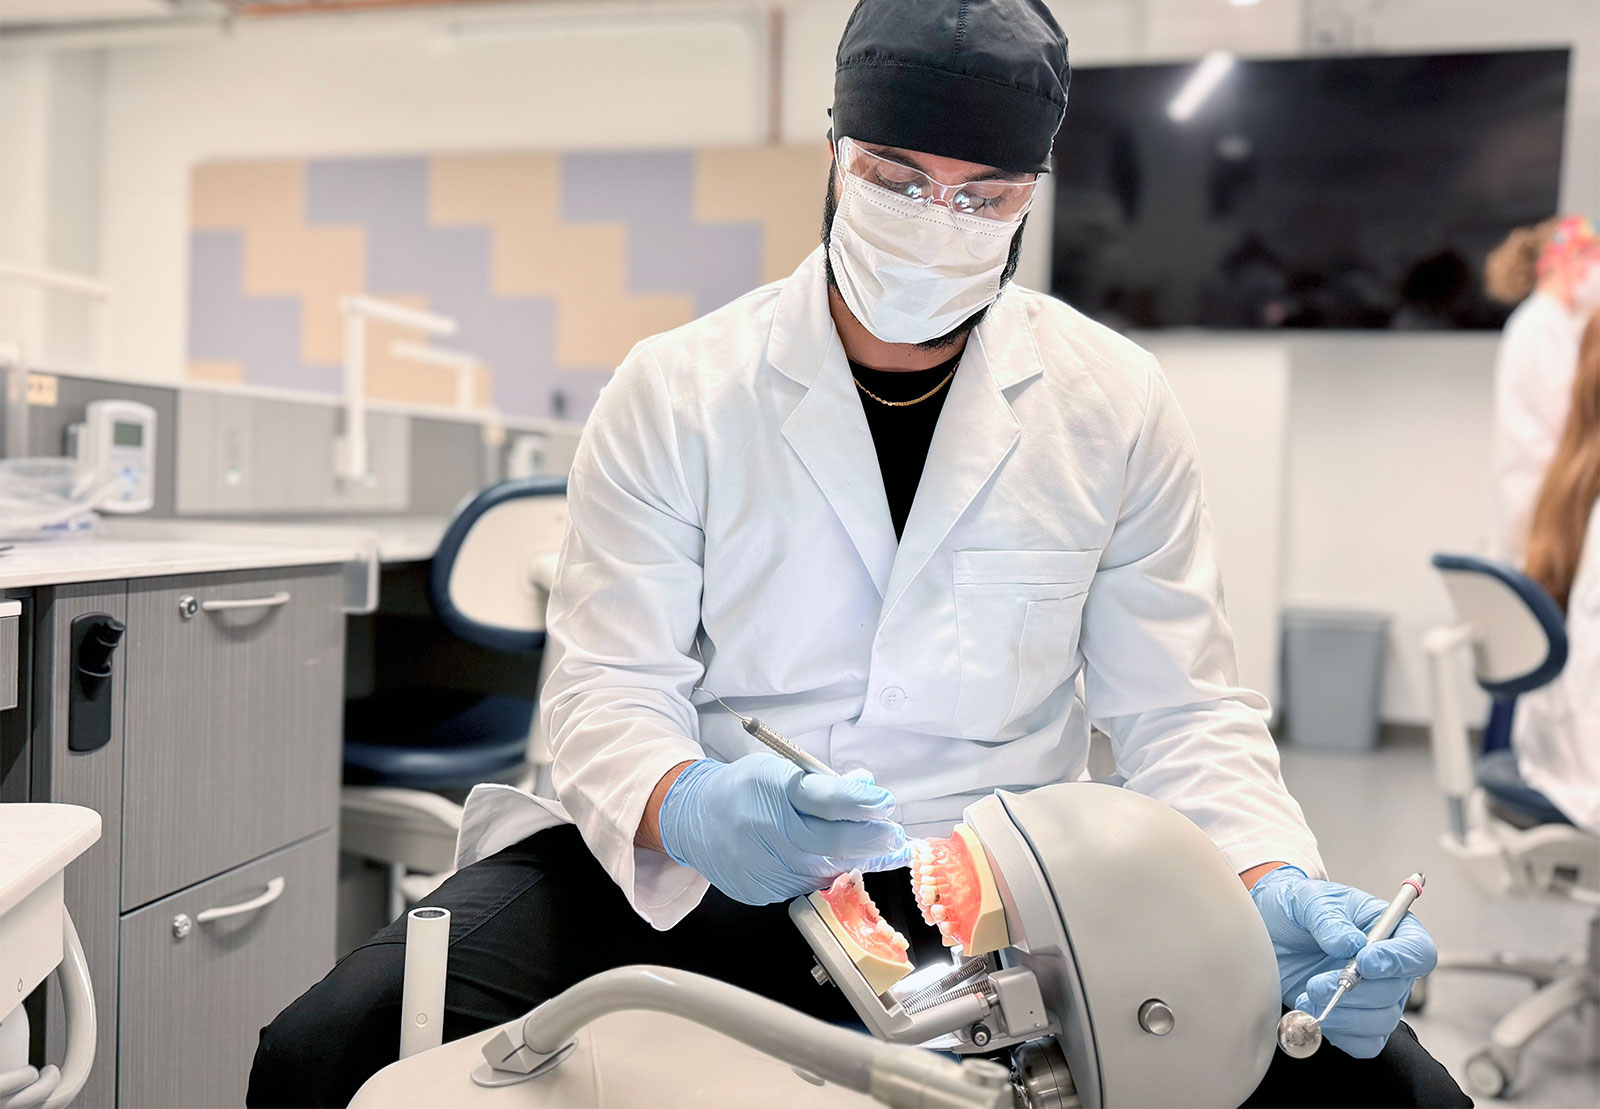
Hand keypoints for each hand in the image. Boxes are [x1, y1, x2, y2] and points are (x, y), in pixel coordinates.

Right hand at [657, 754, 910, 904]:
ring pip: (824, 870)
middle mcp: (766, 829)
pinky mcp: (763, 890)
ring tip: (880, 851)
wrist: (694, 819)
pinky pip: (806, 884)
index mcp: (771, 789)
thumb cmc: (744, 789)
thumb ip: (824, 781)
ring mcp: (764, 865)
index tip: (886, 803)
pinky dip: (826, 874)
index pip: (824, 799)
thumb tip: (867, 785)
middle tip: (895, 836)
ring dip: (857, 860)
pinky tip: (837, 863)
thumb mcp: (780, 769)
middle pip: (832, 843)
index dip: (860, 802)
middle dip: (872, 840)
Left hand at [1249, 866, 1436, 1057]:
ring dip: (1342, 1015)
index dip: (1398, 961)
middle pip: (1397, 992)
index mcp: (1390, 929)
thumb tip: (1350, 944)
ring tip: (1307, 997)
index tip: (1364, 962)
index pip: (1418, 952)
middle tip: (1317, 984)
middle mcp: (1390, 967)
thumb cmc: (1298, 909)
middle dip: (1356, 992)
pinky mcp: (1356, 1020)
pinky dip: (1338, 1034)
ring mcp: (1375, 996)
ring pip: (1381, 1021)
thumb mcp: (1307, 899)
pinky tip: (1312, 1013)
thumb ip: (1328, 917)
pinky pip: (1364, 1042)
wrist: (1270, 930)